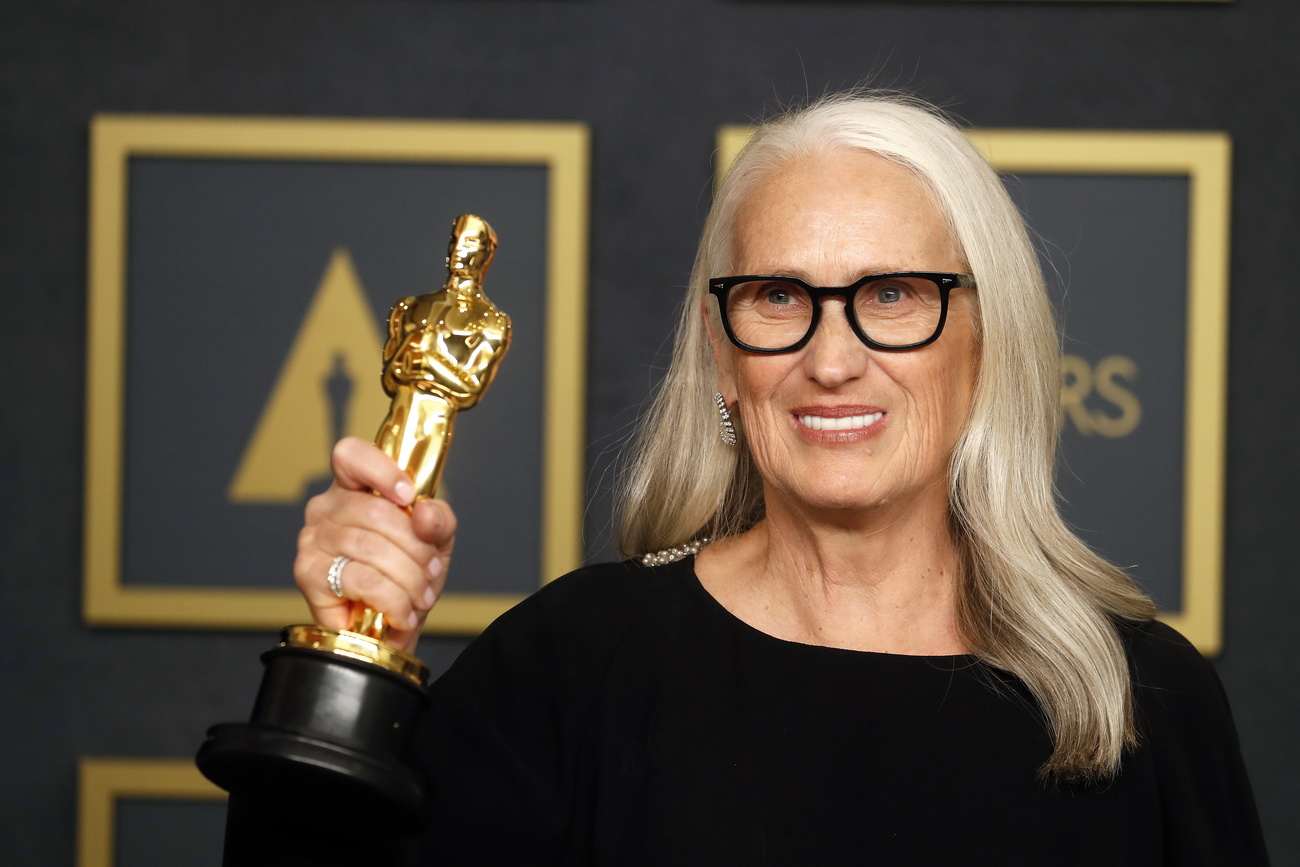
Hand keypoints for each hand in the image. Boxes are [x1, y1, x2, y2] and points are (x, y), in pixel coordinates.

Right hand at [294, 437, 455, 652]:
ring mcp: (312, 539)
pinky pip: (361, 579)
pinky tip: (401, 612)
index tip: (409, 495)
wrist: (392, 625)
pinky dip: (392, 599)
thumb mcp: (435, 540)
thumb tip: (425, 513)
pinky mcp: (307, 573)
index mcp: (353, 487)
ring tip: (421, 595)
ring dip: (409, 578)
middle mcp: (326, 508)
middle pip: (375, 511)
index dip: (380, 469)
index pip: (350, 455)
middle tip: (431, 571)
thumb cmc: (406, 574)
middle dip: (415, 547)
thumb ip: (439, 520)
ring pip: (371, 548)